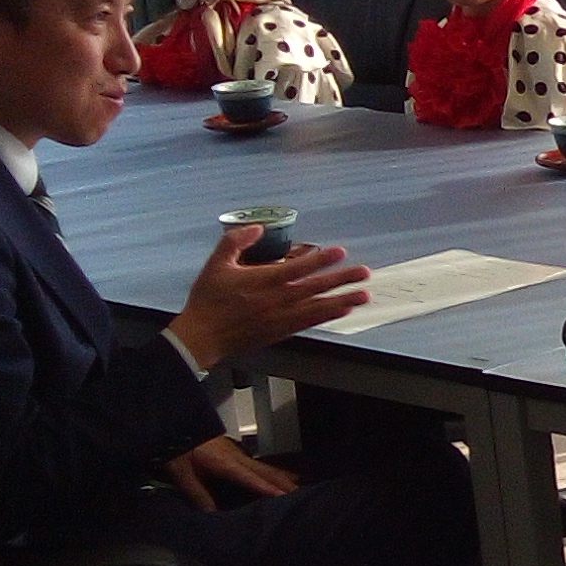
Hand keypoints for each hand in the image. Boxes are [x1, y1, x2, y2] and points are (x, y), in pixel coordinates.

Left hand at [161, 433, 299, 510]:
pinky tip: (280, 477)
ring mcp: (238, 454)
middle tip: (303, 497)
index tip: (286, 497)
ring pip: (266, 467)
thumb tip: (214, 517)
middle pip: (267, 472)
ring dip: (283, 478)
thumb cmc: (177, 448)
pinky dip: (273, 473)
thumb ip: (198, 495)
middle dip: (285, 485)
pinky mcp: (235, 453)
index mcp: (226, 464)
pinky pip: (260, 465)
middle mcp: (238, 458)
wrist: (173, 422)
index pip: (253, 478)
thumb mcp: (182, 474)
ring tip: (299, 488)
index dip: (270, 489)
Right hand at [164, 226, 370, 367]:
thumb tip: (257, 227)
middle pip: (315, 288)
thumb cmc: (208, 300)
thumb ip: (236, 242)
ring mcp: (280, 318)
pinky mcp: (280, 332)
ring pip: (317, 308)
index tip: (340, 252)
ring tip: (364, 295)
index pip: (297, 268)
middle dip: (341, 280)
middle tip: (364, 273)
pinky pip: (309, 323)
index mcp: (262, 281)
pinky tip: (342, 311)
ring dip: (342, 301)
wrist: (202, 337)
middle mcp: (276, 300)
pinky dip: (327, 316)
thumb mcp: (216, 264)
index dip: (320, 260)